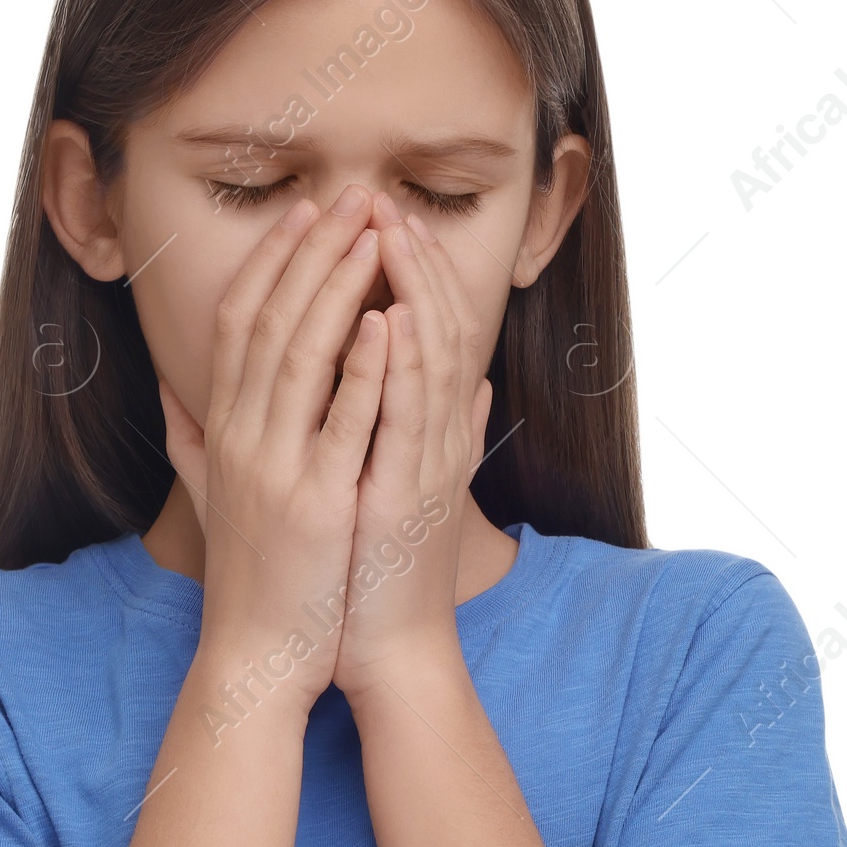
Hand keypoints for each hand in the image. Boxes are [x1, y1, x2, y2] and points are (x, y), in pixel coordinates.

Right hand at [158, 185, 389, 711]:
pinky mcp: (317, 504)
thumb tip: (169, 391)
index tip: (304, 213)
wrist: (257, 654)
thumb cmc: (249, 576)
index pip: (238, 322)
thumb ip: (187, 439)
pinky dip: (363, 369)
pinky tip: (386, 321)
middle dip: (312, 252)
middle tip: (350, 196)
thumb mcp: (210, 496)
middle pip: (271, 320)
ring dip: (338, 287)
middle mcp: (239, 437)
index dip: (271, 262)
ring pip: (303, 356)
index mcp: (221, 429)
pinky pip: (343, 423)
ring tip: (373, 234)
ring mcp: (275, 468)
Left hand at [331, 193, 491, 703]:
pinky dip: (401, 366)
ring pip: (430, 359)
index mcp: (430, 429)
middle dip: (412, 261)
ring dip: (413, 292)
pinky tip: (388, 319)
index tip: (379, 219)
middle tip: (384, 200)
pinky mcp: (408, 496)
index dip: (410, 272)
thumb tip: (468, 382)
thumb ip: (432, 427)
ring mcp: (428, 464)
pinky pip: (409, 420)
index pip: (427, 331)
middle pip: (436, 327)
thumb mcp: (402, 481)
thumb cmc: (378, 569)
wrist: (387, 646)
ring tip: (390, 232)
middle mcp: (438, 437)